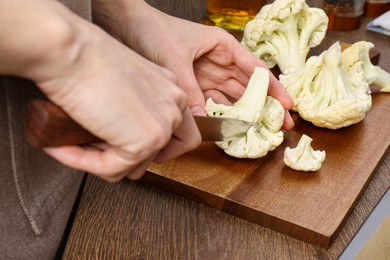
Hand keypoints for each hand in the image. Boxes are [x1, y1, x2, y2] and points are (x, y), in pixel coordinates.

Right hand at [2, 0, 200, 180]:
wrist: (69, 50)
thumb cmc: (86, 58)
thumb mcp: (121, 84)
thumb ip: (131, 111)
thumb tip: (116, 142)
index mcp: (171, 90)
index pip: (176, 135)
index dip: (146, 146)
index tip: (115, 144)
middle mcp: (174, 106)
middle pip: (156, 154)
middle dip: (122, 154)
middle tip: (89, 140)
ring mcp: (163, 126)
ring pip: (134, 166)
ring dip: (102, 160)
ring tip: (76, 141)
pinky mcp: (144, 142)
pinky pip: (111, 170)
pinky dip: (84, 163)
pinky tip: (63, 146)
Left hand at [92, 0, 293, 129]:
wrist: (127, 28)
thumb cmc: (154, 31)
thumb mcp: (175, 60)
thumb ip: (190, 90)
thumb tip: (203, 119)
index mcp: (224, 46)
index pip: (256, 70)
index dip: (274, 89)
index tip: (288, 106)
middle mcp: (219, 62)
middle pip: (249, 87)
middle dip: (266, 107)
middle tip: (281, 126)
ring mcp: (207, 76)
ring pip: (233, 98)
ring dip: (246, 114)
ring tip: (260, 131)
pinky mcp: (193, 86)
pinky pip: (212, 103)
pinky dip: (220, 116)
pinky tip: (230, 128)